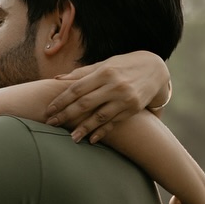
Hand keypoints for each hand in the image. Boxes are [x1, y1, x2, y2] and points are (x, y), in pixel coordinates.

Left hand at [44, 51, 169, 143]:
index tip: (49, 110)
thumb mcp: (104, 64)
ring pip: (100, 116)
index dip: (61, 100)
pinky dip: (102, 131)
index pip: (77, 88)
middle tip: (51, 124)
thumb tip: (57, 79)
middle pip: (85, 103)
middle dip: (66, 115)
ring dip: (84, 128)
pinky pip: (114, 122)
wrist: (155, 68)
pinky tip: (92, 139)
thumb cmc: (124, 65)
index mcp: (104, 72)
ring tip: (71, 138)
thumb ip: (81, 73)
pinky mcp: (133, 108)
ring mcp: (125, 98)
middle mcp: (114, 85)